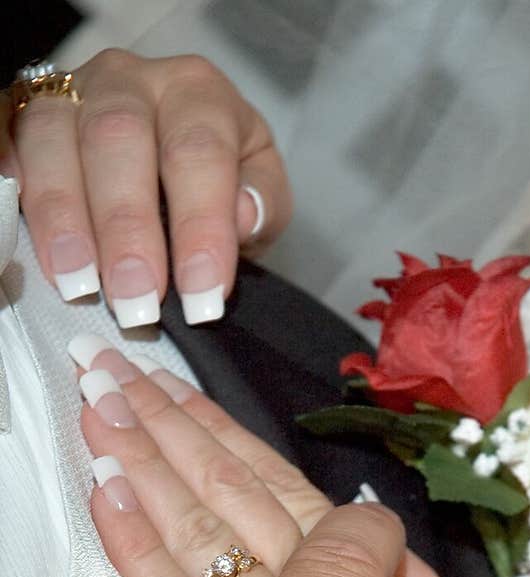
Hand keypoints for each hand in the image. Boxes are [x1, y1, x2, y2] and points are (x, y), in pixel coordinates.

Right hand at [4, 50, 291, 323]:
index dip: (199, 226)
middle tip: (136, 301)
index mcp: (196, 93)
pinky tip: (31, 243)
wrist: (168, 152)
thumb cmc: (213, 179)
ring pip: (53, 139)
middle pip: (118, 139)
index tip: (202, 296)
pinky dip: (17, 192)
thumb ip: (262, 202)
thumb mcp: (258, 187)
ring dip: (64, 219)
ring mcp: (70, 95)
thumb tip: (243, 215)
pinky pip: (9, 142)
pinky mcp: (24, 116)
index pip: (198, 151)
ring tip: (80, 284)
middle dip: (127, 228)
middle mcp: (129, 82)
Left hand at [73, 342, 446, 576]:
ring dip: (151, 471)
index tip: (172, 390)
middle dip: (173, 434)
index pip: (276, 494)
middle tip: (115, 374)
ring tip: (100, 412)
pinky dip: (142, 552)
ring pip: (207, 539)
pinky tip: (107, 502)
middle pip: (235, 501)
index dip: (222, 439)